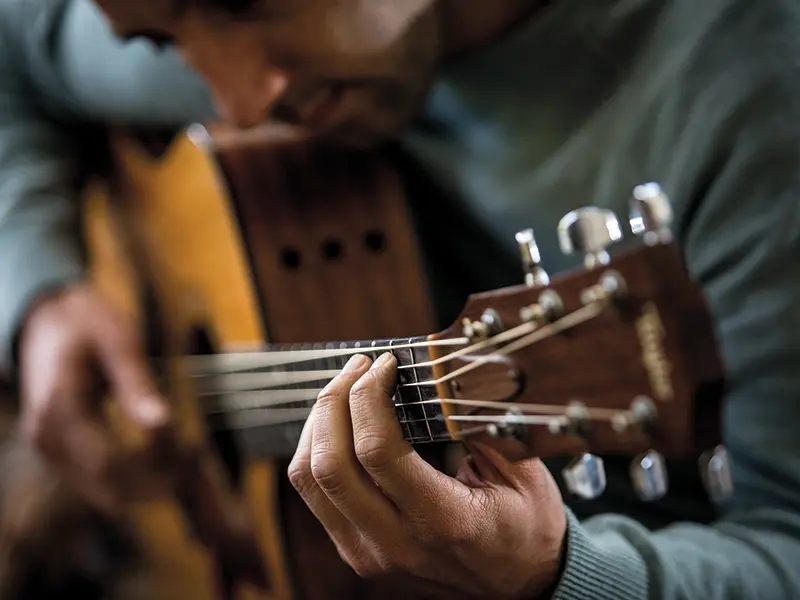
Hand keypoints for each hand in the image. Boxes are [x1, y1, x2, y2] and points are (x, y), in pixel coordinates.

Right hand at [16, 284, 176, 512]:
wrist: (47, 321)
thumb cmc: (87, 324)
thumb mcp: (119, 342)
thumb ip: (138, 384)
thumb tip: (164, 423)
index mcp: (59, 407)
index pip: (109, 460)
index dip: (155, 463)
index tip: (194, 451)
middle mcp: (47, 438)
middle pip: (109, 486)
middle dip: (158, 481)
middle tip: (200, 460)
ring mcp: (50, 450)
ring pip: (106, 493)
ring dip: (150, 485)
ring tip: (190, 460)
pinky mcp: (61, 455)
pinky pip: (100, 484)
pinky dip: (136, 479)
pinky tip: (168, 460)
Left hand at [288, 353, 567, 599]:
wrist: (521, 586)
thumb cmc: (526, 526)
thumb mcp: (523, 473)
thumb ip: (482, 427)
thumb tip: (442, 375)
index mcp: (444, 521)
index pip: (378, 452)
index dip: (370, 396)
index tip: (385, 363)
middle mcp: (397, 543)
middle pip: (330, 465)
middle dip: (335, 401)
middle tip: (359, 366)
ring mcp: (370, 554)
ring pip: (309, 480)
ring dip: (318, 423)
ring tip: (344, 388)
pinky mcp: (356, 552)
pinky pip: (314, 496)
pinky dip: (316, 450)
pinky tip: (339, 423)